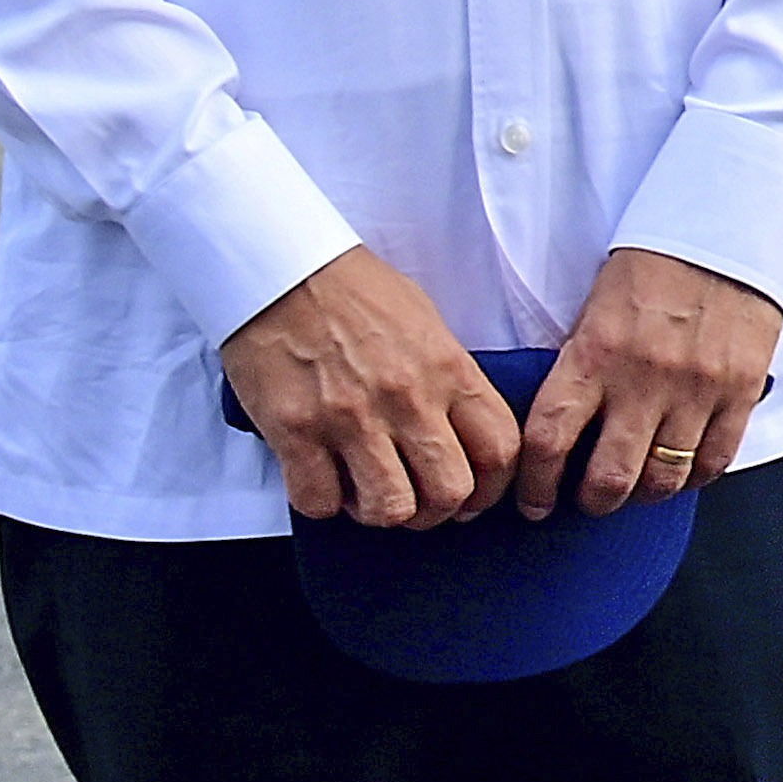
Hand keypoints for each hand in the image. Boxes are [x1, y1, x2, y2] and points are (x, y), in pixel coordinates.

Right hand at [221, 242, 523, 528]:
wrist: (282, 270)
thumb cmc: (355, 292)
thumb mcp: (427, 324)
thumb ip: (450, 379)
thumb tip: (462, 433)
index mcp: (448, 370)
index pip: (500, 450)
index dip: (492, 488)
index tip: (474, 496)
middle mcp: (406, 398)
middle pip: (450, 492)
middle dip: (438, 512)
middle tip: (418, 502)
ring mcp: (350, 418)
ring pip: (390, 508)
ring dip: (380, 512)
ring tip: (367, 492)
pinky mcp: (295, 431)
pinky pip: (320, 500)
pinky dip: (323, 502)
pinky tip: (323, 478)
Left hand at [510, 246, 782, 521]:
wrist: (723, 233)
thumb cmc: (650, 270)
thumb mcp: (595, 313)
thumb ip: (579, 371)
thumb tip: (562, 434)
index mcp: (594, 354)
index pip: (550, 439)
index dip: (535, 485)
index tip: (535, 502)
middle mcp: (643, 379)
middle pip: (608, 477)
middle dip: (593, 502)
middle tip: (590, 500)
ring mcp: (696, 389)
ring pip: (663, 478)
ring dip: (644, 494)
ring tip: (637, 487)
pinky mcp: (740, 391)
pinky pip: (714, 461)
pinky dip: (694, 476)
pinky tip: (682, 469)